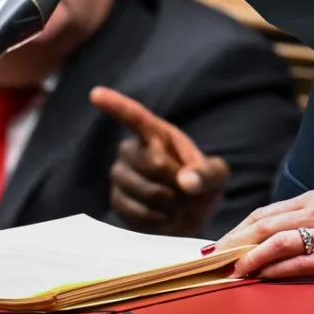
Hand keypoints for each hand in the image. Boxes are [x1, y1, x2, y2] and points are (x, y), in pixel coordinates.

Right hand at [91, 86, 229, 236]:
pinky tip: (165, 217)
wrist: (190, 217)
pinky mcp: (117, 201)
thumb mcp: (217, 175)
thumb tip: (186, 182)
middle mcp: (132, 150)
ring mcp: (120, 175)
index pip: (135, 117)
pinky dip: (159, 220)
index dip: (116, 105)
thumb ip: (208, 173)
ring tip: (178, 206)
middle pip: (153, 163)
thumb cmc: (201, 186)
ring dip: (170, 205)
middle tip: (188, 192)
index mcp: (157, 134)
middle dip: (178, 182)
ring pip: (145, 191)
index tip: (96, 93)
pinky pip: (137, 213)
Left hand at [220, 191, 313, 279]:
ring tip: (234, 269)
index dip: (237, 229)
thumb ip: (302, 223)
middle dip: (235, 242)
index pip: (265, 213)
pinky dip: (280, 270)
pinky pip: (305, 262)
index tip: (217, 245)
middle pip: (266, 224)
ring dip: (252, 256)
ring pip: (281, 240)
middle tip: (214, 259)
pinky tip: (265, 277)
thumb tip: (264, 241)